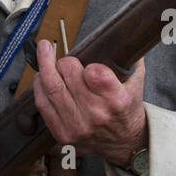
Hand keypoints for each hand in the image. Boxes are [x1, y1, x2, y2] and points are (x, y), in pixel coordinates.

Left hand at [32, 39, 147, 166]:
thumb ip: (130, 56)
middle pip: (68, 74)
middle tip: (66, 59)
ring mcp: (77, 126)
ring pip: (51, 86)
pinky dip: (39, 86)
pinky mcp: (62, 133)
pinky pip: (42, 103)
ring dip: (45, 67)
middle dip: (64, 61)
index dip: (88, 64)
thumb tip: (123, 33)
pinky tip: (42, 77)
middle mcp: (96, 114)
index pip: (95, 73)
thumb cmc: (126, 108)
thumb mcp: (136, 82)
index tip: (88, 64)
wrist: (123, 142)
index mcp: (117, 100)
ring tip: (46, 57)